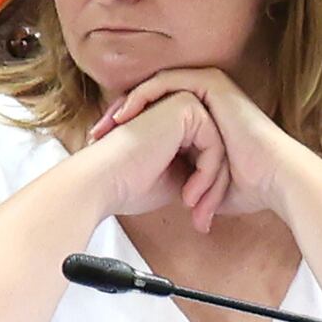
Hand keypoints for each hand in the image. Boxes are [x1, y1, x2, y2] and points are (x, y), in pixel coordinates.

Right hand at [75, 88, 223, 228]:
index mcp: (167, 124)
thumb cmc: (129, 185)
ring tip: (194, 207)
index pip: (203, 155)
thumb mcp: (173, 179)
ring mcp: (178, 103)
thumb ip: (194, 171)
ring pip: (219, 148)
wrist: (101, 181)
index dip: (205, 188)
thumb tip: (219, 182)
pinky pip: (214, 143)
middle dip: (212, 188)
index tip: (194, 216)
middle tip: (199, 217)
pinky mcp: (183, 106)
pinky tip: (189, 194)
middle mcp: (173, 108)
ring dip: (211, 183)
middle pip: (214, 150)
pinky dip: (207, 174)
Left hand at [94, 67, 301, 230]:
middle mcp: (204, 99)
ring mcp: (210, 87)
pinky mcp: (213, 83)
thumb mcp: (203, 184)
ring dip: (127, 105)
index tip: (101, 148)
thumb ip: (186, 183)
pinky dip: (145, 95)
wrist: (276, 181)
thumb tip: (176, 206)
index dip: (125, 131)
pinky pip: (168, 82)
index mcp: (202, 118)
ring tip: (107, 126)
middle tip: (96, 135)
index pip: (152, 115)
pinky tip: (128, 114)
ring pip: (154, 89)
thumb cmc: (247, 187)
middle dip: (119, 117)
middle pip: (149, 100)